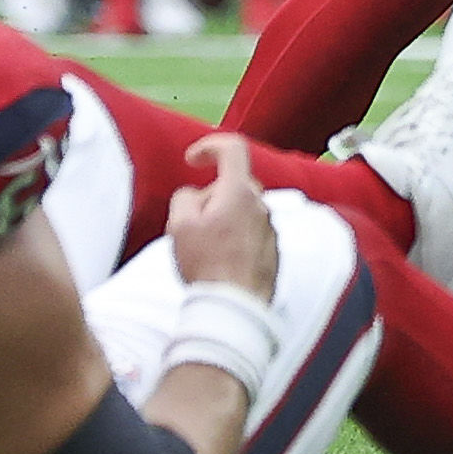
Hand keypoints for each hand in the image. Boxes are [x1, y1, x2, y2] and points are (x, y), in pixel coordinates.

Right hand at [165, 135, 280, 299]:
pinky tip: (219, 263)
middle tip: (189, 223)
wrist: (235, 307)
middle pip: (234, 184)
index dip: (210, 146)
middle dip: (210, 196)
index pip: (233, 148)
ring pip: (242, 211)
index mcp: (240, 192)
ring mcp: (270, 230)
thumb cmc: (207, 266)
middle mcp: (262, 206)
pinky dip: (234, 239)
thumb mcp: (179, 225)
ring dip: (222, 220)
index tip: (192, 160)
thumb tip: (194, 196)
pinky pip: (250, 234)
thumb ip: (184, 197)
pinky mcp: (272, 252)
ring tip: (202, 250)